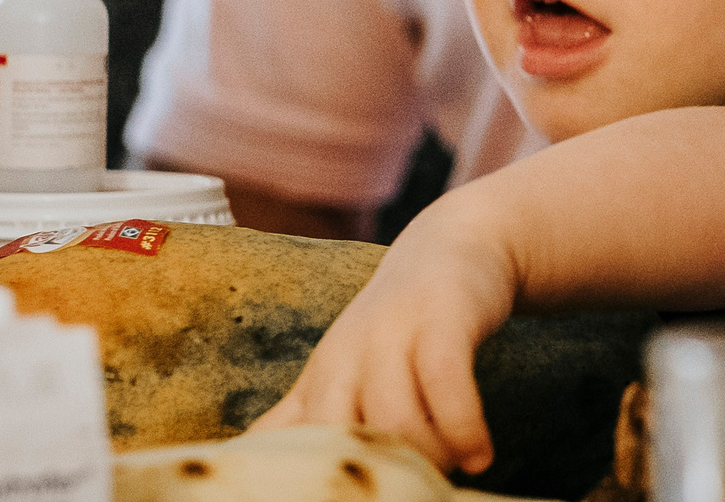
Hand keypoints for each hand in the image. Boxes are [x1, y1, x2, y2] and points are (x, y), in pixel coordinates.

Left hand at [254, 195, 517, 472]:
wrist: (450, 247)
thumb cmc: (397, 326)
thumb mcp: (344, 373)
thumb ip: (302, 421)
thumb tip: (245, 462)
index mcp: (317, 380)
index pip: (283, 446)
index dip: (296, 484)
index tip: (332, 496)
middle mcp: (345, 357)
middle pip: (334, 438)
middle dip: (369, 478)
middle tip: (404, 490)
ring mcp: (392, 333)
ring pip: (394, 418)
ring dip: (427, 458)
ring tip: (450, 472)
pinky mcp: (442, 318)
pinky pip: (446, 383)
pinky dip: (463, 429)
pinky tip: (480, 456)